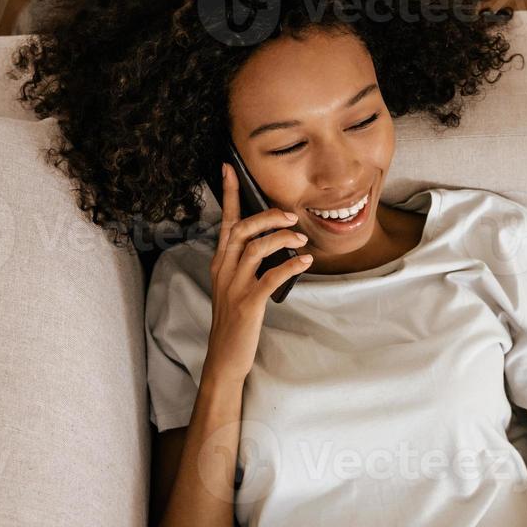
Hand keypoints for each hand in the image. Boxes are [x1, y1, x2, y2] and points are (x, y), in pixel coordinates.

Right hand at [205, 162, 311, 382]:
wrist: (225, 357)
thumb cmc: (235, 321)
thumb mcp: (235, 286)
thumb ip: (247, 263)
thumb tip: (273, 243)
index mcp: (221, 263)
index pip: (226, 222)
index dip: (230, 195)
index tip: (229, 169)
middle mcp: (224, 270)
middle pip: (242, 230)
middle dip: (267, 217)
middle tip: (290, 215)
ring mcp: (234, 287)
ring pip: (255, 249)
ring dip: (281, 239)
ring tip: (300, 238)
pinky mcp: (248, 304)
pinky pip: (270, 278)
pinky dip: (290, 266)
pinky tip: (305, 261)